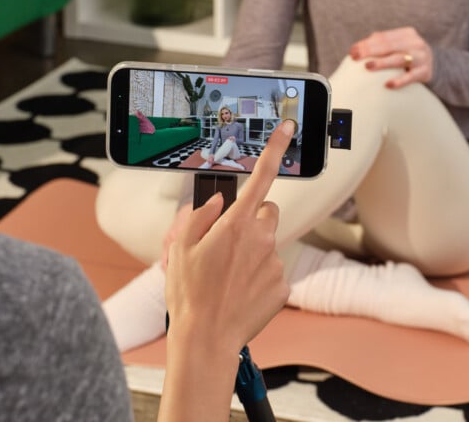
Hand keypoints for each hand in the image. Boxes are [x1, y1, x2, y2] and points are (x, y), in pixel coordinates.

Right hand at [165, 120, 293, 355]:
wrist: (206, 340)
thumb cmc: (189, 294)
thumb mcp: (180, 248)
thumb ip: (200, 216)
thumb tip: (219, 203)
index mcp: (236, 224)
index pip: (261, 177)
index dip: (275, 149)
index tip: (288, 128)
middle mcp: (262, 239)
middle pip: (267, 213)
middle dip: (251, 220)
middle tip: (227, 243)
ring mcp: (275, 263)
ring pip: (268, 244)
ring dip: (253, 252)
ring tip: (228, 276)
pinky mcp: (283, 285)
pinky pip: (273, 270)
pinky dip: (259, 277)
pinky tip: (240, 292)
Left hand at [349, 27, 433, 87]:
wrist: (436, 66)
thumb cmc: (409, 56)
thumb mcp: (398, 46)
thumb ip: (380, 45)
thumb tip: (355, 49)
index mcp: (407, 33)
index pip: (383, 37)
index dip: (366, 44)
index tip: (352, 52)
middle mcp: (415, 43)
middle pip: (389, 46)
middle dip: (370, 51)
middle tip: (355, 57)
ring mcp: (421, 57)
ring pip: (399, 59)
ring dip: (382, 63)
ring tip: (368, 66)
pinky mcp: (425, 72)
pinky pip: (411, 77)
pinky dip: (399, 81)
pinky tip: (388, 85)